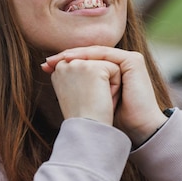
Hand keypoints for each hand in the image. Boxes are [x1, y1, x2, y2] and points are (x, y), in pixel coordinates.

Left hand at [43, 46, 167, 144]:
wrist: (136, 128)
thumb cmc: (113, 118)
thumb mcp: (90, 98)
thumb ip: (78, 84)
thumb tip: (52, 74)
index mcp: (112, 70)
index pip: (86, 60)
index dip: (65, 62)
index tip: (45, 66)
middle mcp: (120, 63)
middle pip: (89, 54)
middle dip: (67, 56)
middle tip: (47, 61)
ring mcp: (127, 60)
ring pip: (96, 52)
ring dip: (75, 54)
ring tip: (58, 59)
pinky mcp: (133, 60)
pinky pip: (106, 54)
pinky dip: (89, 55)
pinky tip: (73, 59)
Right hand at [44, 57, 120, 125]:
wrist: (88, 130)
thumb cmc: (83, 116)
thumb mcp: (74, 91)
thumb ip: (75, 74)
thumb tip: (80, 64)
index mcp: (58, 69)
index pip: (87, 66)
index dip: (92, 84)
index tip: (83, 101)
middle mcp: (64, 63)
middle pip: (97, 64)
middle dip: (100, 83)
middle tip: (89, 102)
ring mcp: (78, 63)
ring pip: (106, 66)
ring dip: (108, 84)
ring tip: (95, 100)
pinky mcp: (93, 67)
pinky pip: (115, 70)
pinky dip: (115, 87)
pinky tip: (103, 99)